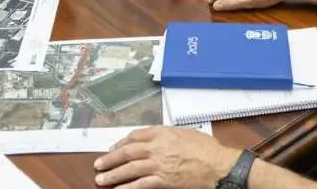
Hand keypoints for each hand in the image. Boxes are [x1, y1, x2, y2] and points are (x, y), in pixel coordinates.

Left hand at [95, 127, 237, 187]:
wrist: (218, 166)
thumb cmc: (206, 149)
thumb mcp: (184, 133)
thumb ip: (166, 134)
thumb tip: (153, 138)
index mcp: (163, 133)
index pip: (135, 135)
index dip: (121, 142)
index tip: (114, 147)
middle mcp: (157, 147)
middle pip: (127, 152)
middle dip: (110, 158)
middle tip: (99, 164)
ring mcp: (159, 165)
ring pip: (129, 169)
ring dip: (113, 174)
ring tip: (101, 179)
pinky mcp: (163, 181)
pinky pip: (140, 185)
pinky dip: (127, 188)